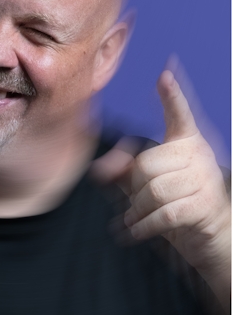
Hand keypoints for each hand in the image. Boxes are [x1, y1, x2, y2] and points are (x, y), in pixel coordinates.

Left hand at [91, 68, 229, 305]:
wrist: (213, 240)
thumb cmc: (177, 207)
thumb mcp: (143, 186)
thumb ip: (120, 170)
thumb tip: (102, 168)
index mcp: (186, 143)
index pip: (180, 115)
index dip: (172, 96)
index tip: (165, 73)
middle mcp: (198, 157)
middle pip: (145, 164)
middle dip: (132, 187)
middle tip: (136, 203)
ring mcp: (205, 181)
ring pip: (151, 190)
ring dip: (137, 210)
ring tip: (138, 218)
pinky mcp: (204, 207)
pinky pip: (162, 213)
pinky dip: (143, 226)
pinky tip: (135, 231)